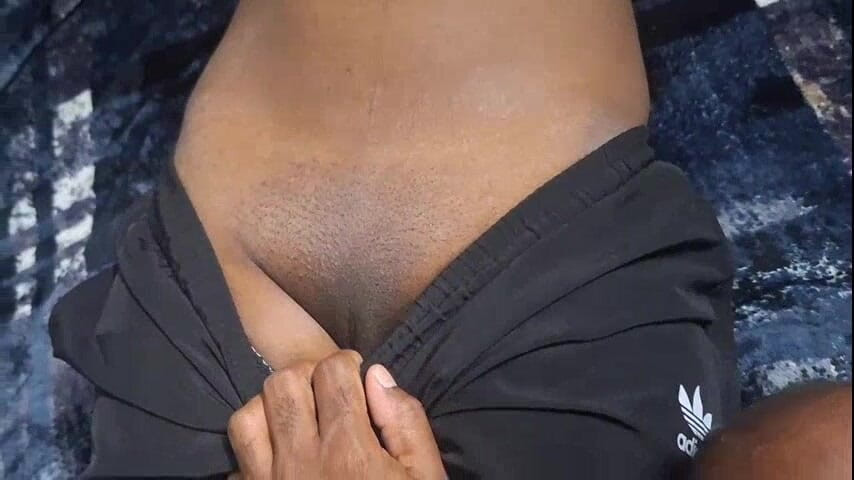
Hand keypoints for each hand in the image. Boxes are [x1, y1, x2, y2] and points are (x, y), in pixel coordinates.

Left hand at [227, 351, 446, 478]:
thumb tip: (377, 376)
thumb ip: (406, 422)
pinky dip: (253, 443)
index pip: (332, 373)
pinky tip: (278, 450)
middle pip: (284, 383)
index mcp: (351, 451)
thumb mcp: (425, 478)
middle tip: (328, 392)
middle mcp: (302, 461)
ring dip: (274, 406)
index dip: (347, 364)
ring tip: (298, 417)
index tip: (356, 376)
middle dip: (309, 376)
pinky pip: (235, 455)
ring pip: (248, 414)